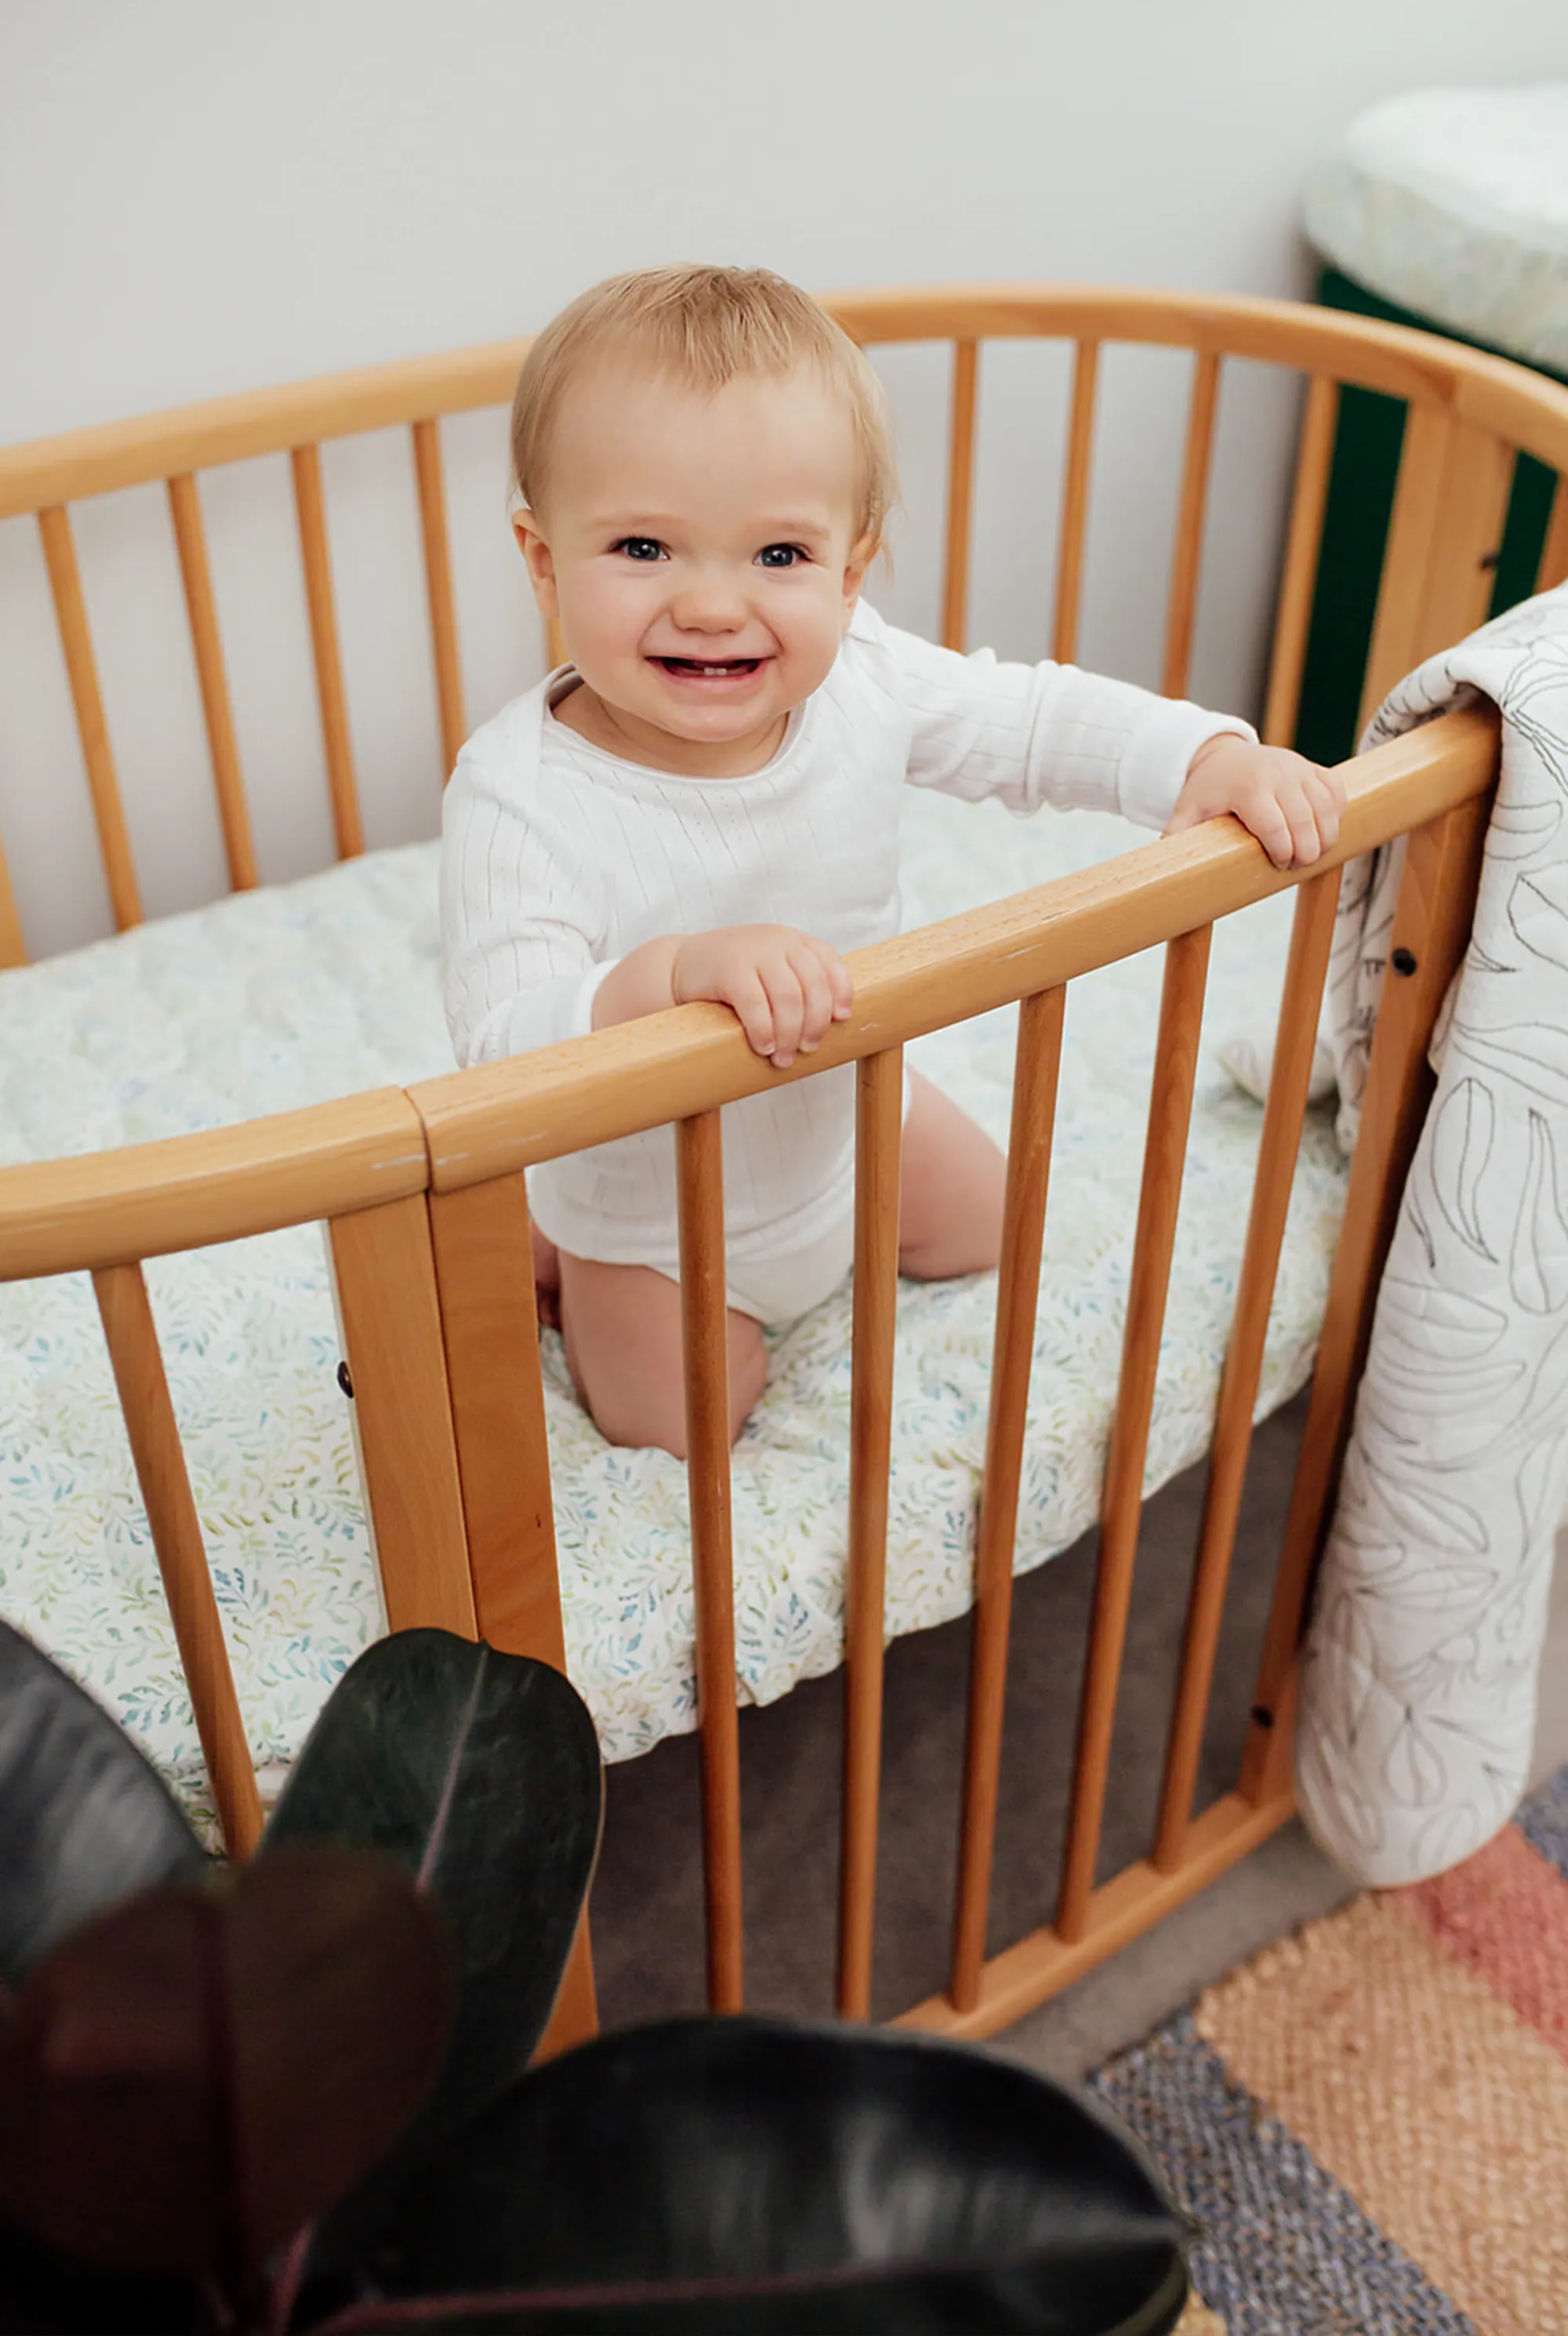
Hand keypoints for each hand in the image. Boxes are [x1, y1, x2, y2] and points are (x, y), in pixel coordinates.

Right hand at [672, 925, 853, 1067]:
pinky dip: (763, 1032)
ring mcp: (753, 951)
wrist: (679, 966)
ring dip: (790, 1034)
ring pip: (788, 998)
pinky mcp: (729, 969)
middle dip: (815, 1024)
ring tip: (783, 1058)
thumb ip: (798, 984)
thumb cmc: (732, 977)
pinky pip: (756, 1006)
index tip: (841, 1020)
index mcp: (793, 941)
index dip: (841, 993)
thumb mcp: (770, 970)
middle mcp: (778, 940)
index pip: (830, 963)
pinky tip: (763, 1047)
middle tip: (808, 1050)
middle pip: (813, 986)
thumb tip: (833, 1025)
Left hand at [1167, 734, 1344, 869]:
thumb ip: (1179, 836)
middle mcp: (1278, 774)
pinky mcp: (1313, 768)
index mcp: (1248, 787)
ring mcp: (1299, 769)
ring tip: (1312, 855)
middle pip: (1304, 820)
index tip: (1279, 865)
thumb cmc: (1207, 790)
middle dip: (1305, 850)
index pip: (1274, 825)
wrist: (1223, 755)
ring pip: (1326, 807)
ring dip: (1325, 837)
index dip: (1281, 850)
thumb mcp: (1188, 810)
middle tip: (1296, 866)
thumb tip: (1167, 869)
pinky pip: (1336, 791)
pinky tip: (1324, 831)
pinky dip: (1336, 813)